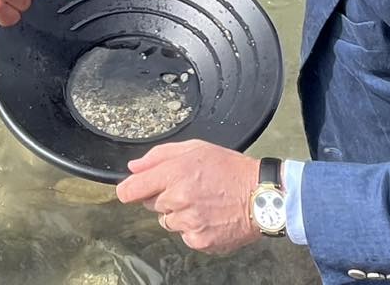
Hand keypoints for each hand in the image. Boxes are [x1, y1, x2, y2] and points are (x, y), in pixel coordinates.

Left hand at [115, 141, 262, 253]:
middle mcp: (179, 199)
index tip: (131, 191)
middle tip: (188, 188)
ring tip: (202, 202)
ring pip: (167, 221)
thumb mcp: (195, 148)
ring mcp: (188, 222)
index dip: (128, 190)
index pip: (131, 190)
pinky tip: (209, 216)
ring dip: (178, 213)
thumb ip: (159, 156)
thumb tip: (133, 168)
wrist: (261, 195)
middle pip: (150, 204)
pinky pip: (183, 235)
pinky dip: (192, 228)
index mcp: (175, 173)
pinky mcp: (199, 240)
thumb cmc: (229, 168)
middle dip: (164, 196)